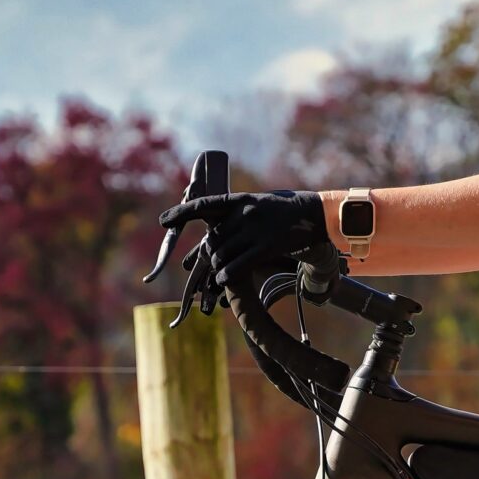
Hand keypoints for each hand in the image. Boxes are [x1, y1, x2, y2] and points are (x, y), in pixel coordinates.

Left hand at [157, 190, 336, 283]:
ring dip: (215, 267)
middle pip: (212, 238)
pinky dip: (226, 275)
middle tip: (201, 264)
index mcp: (239, 199)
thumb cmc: (282, 210)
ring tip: (214, 276)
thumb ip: (234, 216)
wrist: (314, 214)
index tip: (164, 221)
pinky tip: (222, 280)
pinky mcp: (266, 247)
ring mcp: (255, 230)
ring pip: (222, 253)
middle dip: (205, 254)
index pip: (204, 204)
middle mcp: (244, 212)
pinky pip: (237, 265)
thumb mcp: (256, 204)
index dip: (181, 213)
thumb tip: (210, 238)